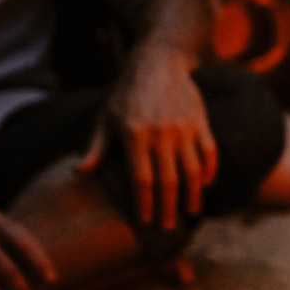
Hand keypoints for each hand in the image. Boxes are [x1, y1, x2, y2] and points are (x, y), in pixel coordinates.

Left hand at [80, 45, 216, 228]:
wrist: (158, 61)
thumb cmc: (126, 92)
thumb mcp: (105, 117)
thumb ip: (96, 147)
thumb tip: (79, 174)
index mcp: (134, 135)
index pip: (141, 180)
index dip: (145, 204)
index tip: (146, 222)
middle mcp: (161, 134)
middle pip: (168, 181)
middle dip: (168, 209)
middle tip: (168, 228)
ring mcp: (183, 128)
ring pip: (193, 170)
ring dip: (193, 196)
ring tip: (191, 213)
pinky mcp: (200, 121)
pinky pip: (210, 152)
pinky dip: (210, 171)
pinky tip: (206, 185)